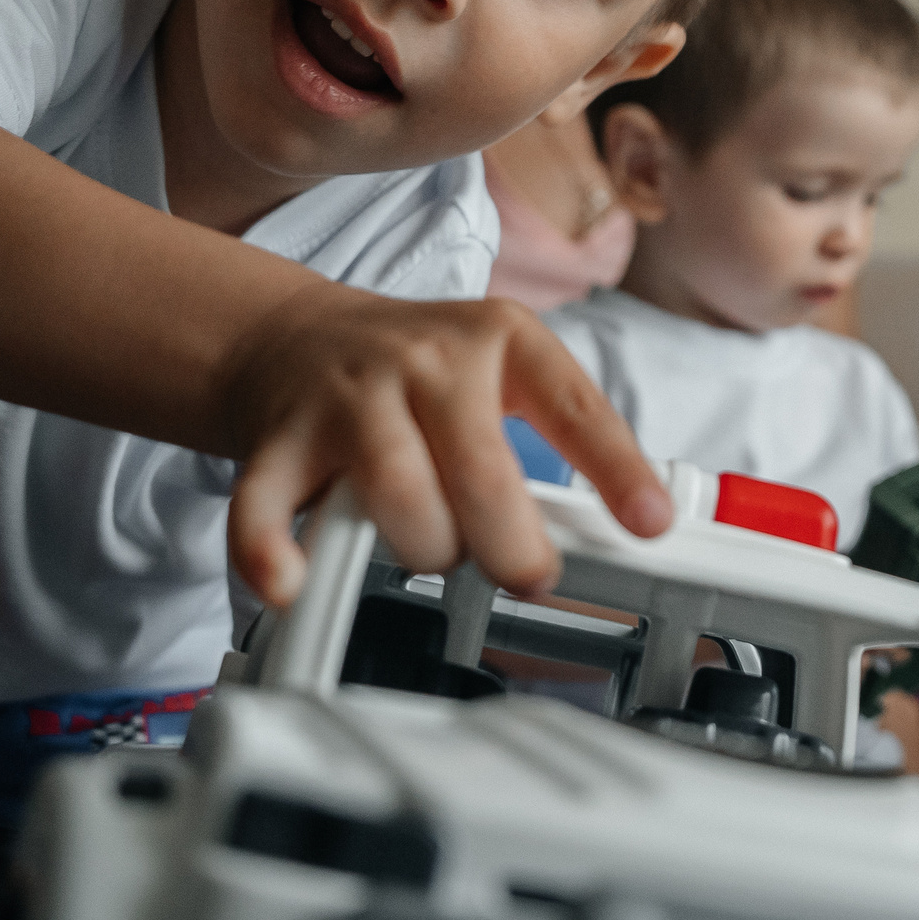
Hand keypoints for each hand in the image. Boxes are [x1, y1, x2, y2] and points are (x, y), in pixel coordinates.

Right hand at [222, 285, 671, 607]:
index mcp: (500, 338)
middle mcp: (425, 358)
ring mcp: (348, 397)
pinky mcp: (278, 440)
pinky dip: (271, 553)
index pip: (573, 405)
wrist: (293, 337)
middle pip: (481, 468)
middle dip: (512, 542)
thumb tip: (631, 524)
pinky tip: (293, 582)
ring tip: (435, 549)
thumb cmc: (419, 372)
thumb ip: (558, 438)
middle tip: (527, 571)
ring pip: (397, 494)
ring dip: (425, 547)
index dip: (616, 468)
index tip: (652, 524)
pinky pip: (266, 505)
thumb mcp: (502, 372)